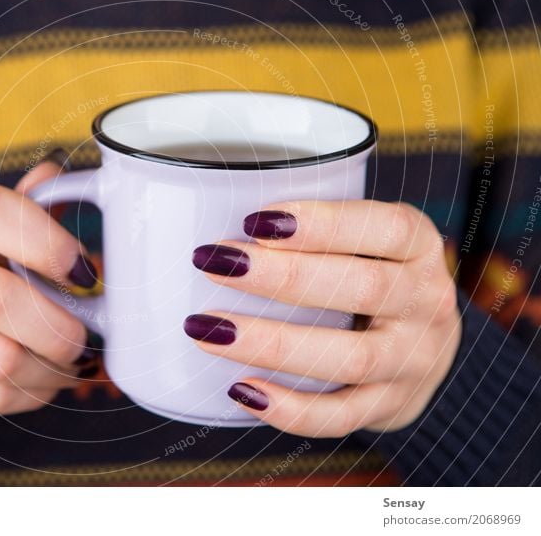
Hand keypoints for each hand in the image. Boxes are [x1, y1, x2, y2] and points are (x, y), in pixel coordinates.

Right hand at [0, 162, 97, 431]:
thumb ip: (10, 212)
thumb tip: (57, 175)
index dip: (45, 239)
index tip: (83, 271)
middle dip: (59, 324)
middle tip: (84, 336)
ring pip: (0, 358)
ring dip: (52, 368)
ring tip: (68, 364)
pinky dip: (33, 394)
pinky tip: (43, 383)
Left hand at [186, 200, 461, 435]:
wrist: (424, 348)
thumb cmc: (370, 276)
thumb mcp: (366, 242)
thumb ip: (313, 232)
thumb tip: (214, 220)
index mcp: (421, 247)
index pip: (387, 228)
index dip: (323, 223)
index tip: (253, 221)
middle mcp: (427, 303)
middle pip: (362, 288)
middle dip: (281, 277)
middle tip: (214, 264)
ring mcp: (414, 361)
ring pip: (350, 358)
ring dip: (271, 344)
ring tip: (207, 330)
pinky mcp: (391, 407)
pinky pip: (341, 416)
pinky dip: (289, 408)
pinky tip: (240, 390)